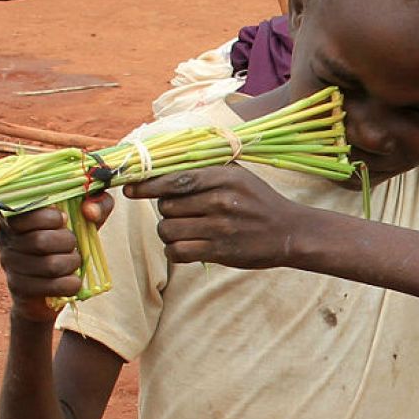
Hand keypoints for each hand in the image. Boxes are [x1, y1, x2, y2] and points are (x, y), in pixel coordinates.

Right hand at [0, 194, 113, 323]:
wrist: (49, 290)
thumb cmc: (65, 245)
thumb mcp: (82, 220)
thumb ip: (95, 205)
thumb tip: (89, 210)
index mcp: (15, 217)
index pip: (27, 212)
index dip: (52, 217)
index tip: (63, 220)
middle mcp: (5, 240)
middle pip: (41, 241)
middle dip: (67, 243)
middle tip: (72, 245)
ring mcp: (9, 265)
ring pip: (51, 266)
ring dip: (72, 263)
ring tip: (72, 262)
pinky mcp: (19, 288)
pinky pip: (54, 286)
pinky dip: (71, 284)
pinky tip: (72, 281)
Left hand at [126, 166, 310, 269]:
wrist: (289, 232)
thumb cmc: (258, 201)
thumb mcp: (238, 174)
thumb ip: (206, 169)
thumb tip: (164, 166)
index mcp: (223, 176)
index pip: (175, 179)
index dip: (147, 184)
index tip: (129, 188)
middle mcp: (221, 200)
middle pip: (167, 206)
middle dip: (166, 211)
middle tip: (180, 213)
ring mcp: (220, 227)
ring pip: (168, 230)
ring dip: (168, 232)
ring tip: (182, 231)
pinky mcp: (220, 251)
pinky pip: (178, 252)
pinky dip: (174, 251)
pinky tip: (183, 247)